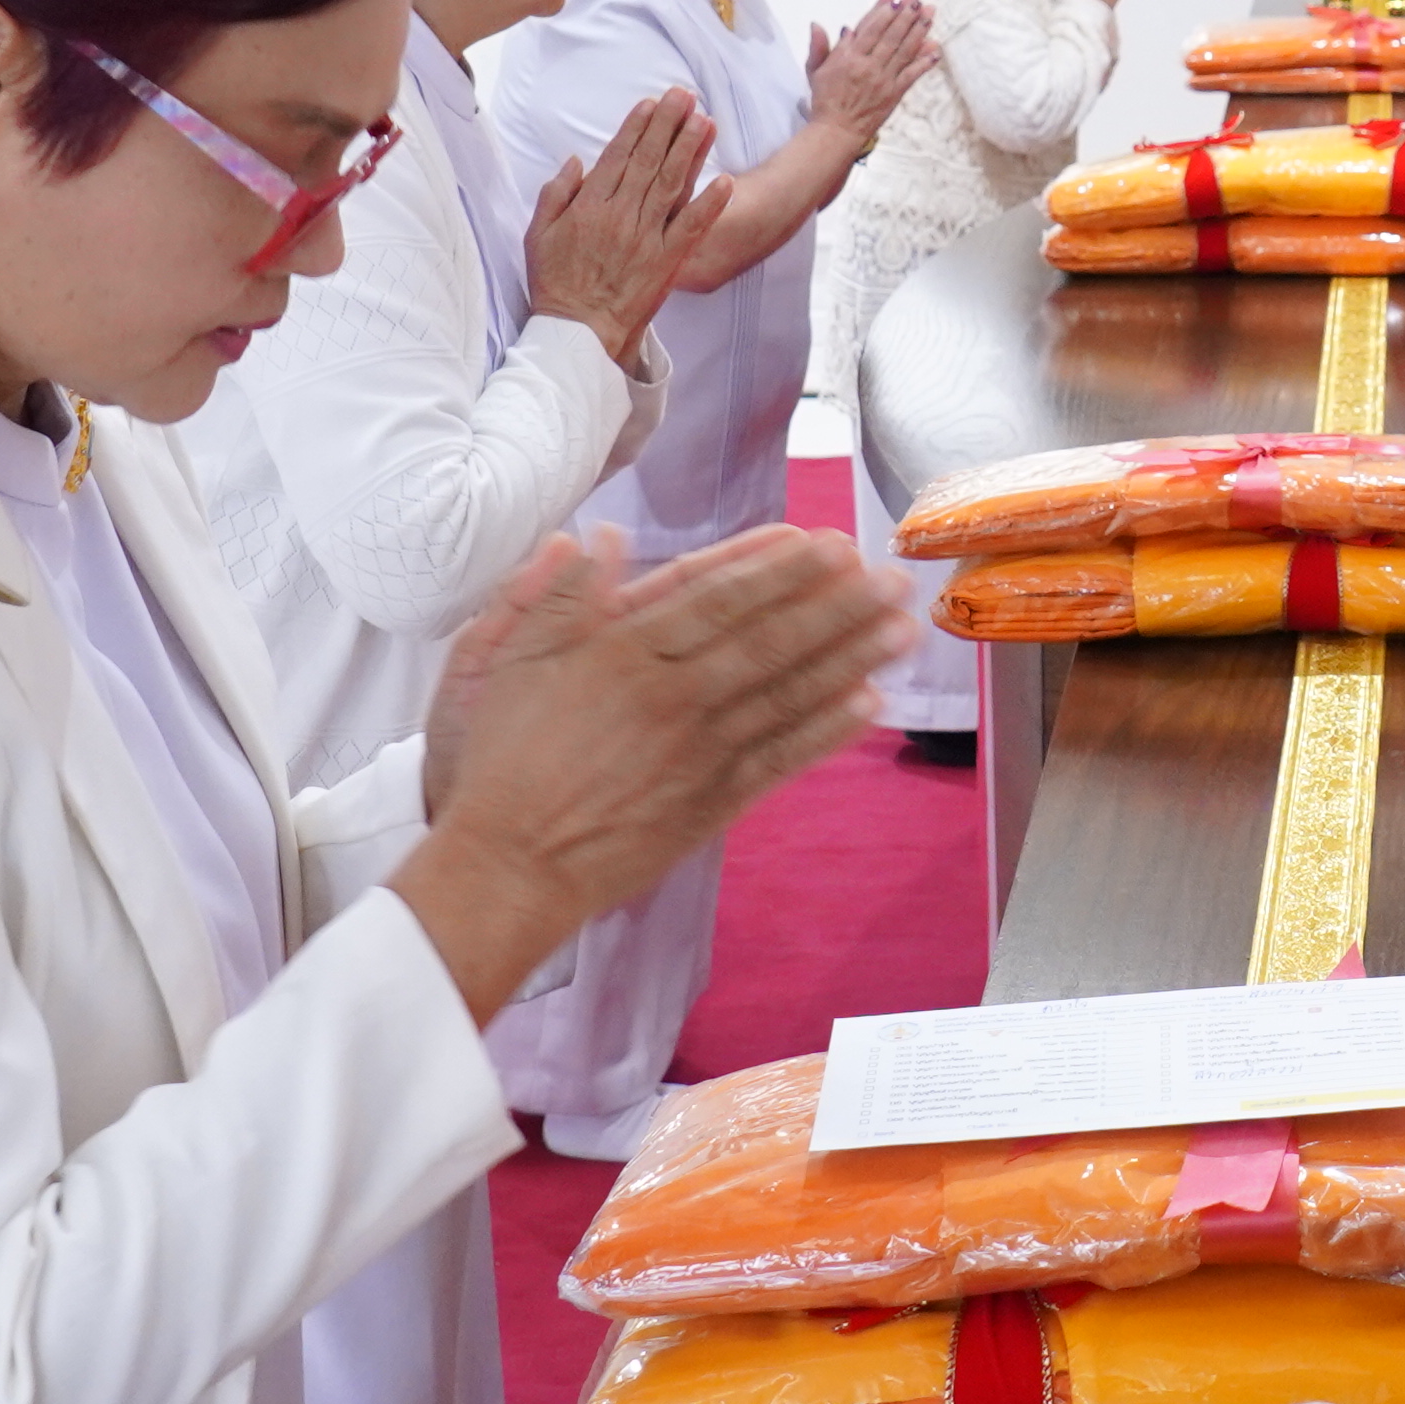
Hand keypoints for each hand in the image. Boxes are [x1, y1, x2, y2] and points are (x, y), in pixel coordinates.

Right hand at [392, 528, 909, 1015]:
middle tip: (892, 574)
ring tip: (902, 627)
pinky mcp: (711, 803)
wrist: (507, 866)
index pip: (717, 597)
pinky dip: (826, 731)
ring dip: (849, 658)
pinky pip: (780, 759)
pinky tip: (868, 703)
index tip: (828, 542)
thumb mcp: (506, 660)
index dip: (777, 568)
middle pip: (768, 640)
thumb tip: (596, 538)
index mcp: (625, 652)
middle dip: (836, 604)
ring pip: (786, 694)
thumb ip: (555, 596)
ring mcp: (699, 753)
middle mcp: (674, 696)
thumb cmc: (502, 762)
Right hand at [521, 91, 717, 357]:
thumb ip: (555, 194)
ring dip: (690, 150)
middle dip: (667, 124)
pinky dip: (709, 204)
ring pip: (671, 185)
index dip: (636, 127)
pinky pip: (691, 227)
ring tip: (706, 120)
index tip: (650, 103)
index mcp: (589, 207)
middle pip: (648, 161)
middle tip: (684, 95)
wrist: (577, 333)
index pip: (617, 156)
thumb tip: (576, 160)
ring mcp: (646, 238)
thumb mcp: (538, 235)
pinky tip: (726, 180)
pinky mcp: (667, 261)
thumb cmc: (555, 284)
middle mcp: (620, 216)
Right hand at [805, 0, 933, 143]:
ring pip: (904, 49)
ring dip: (918, 30)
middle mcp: (867, 65)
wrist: (836, 130)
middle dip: (906, 13)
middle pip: (890, 34)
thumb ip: (819, 46)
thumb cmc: (825, 99)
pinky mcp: (894, 93)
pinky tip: (935, 49)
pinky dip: (924, 61)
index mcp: (847, 57)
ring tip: (929, 13)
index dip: (883, 9)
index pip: (869, 27)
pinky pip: (912, 74)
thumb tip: (817, 24)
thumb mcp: (814, 70)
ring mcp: (883, 79)